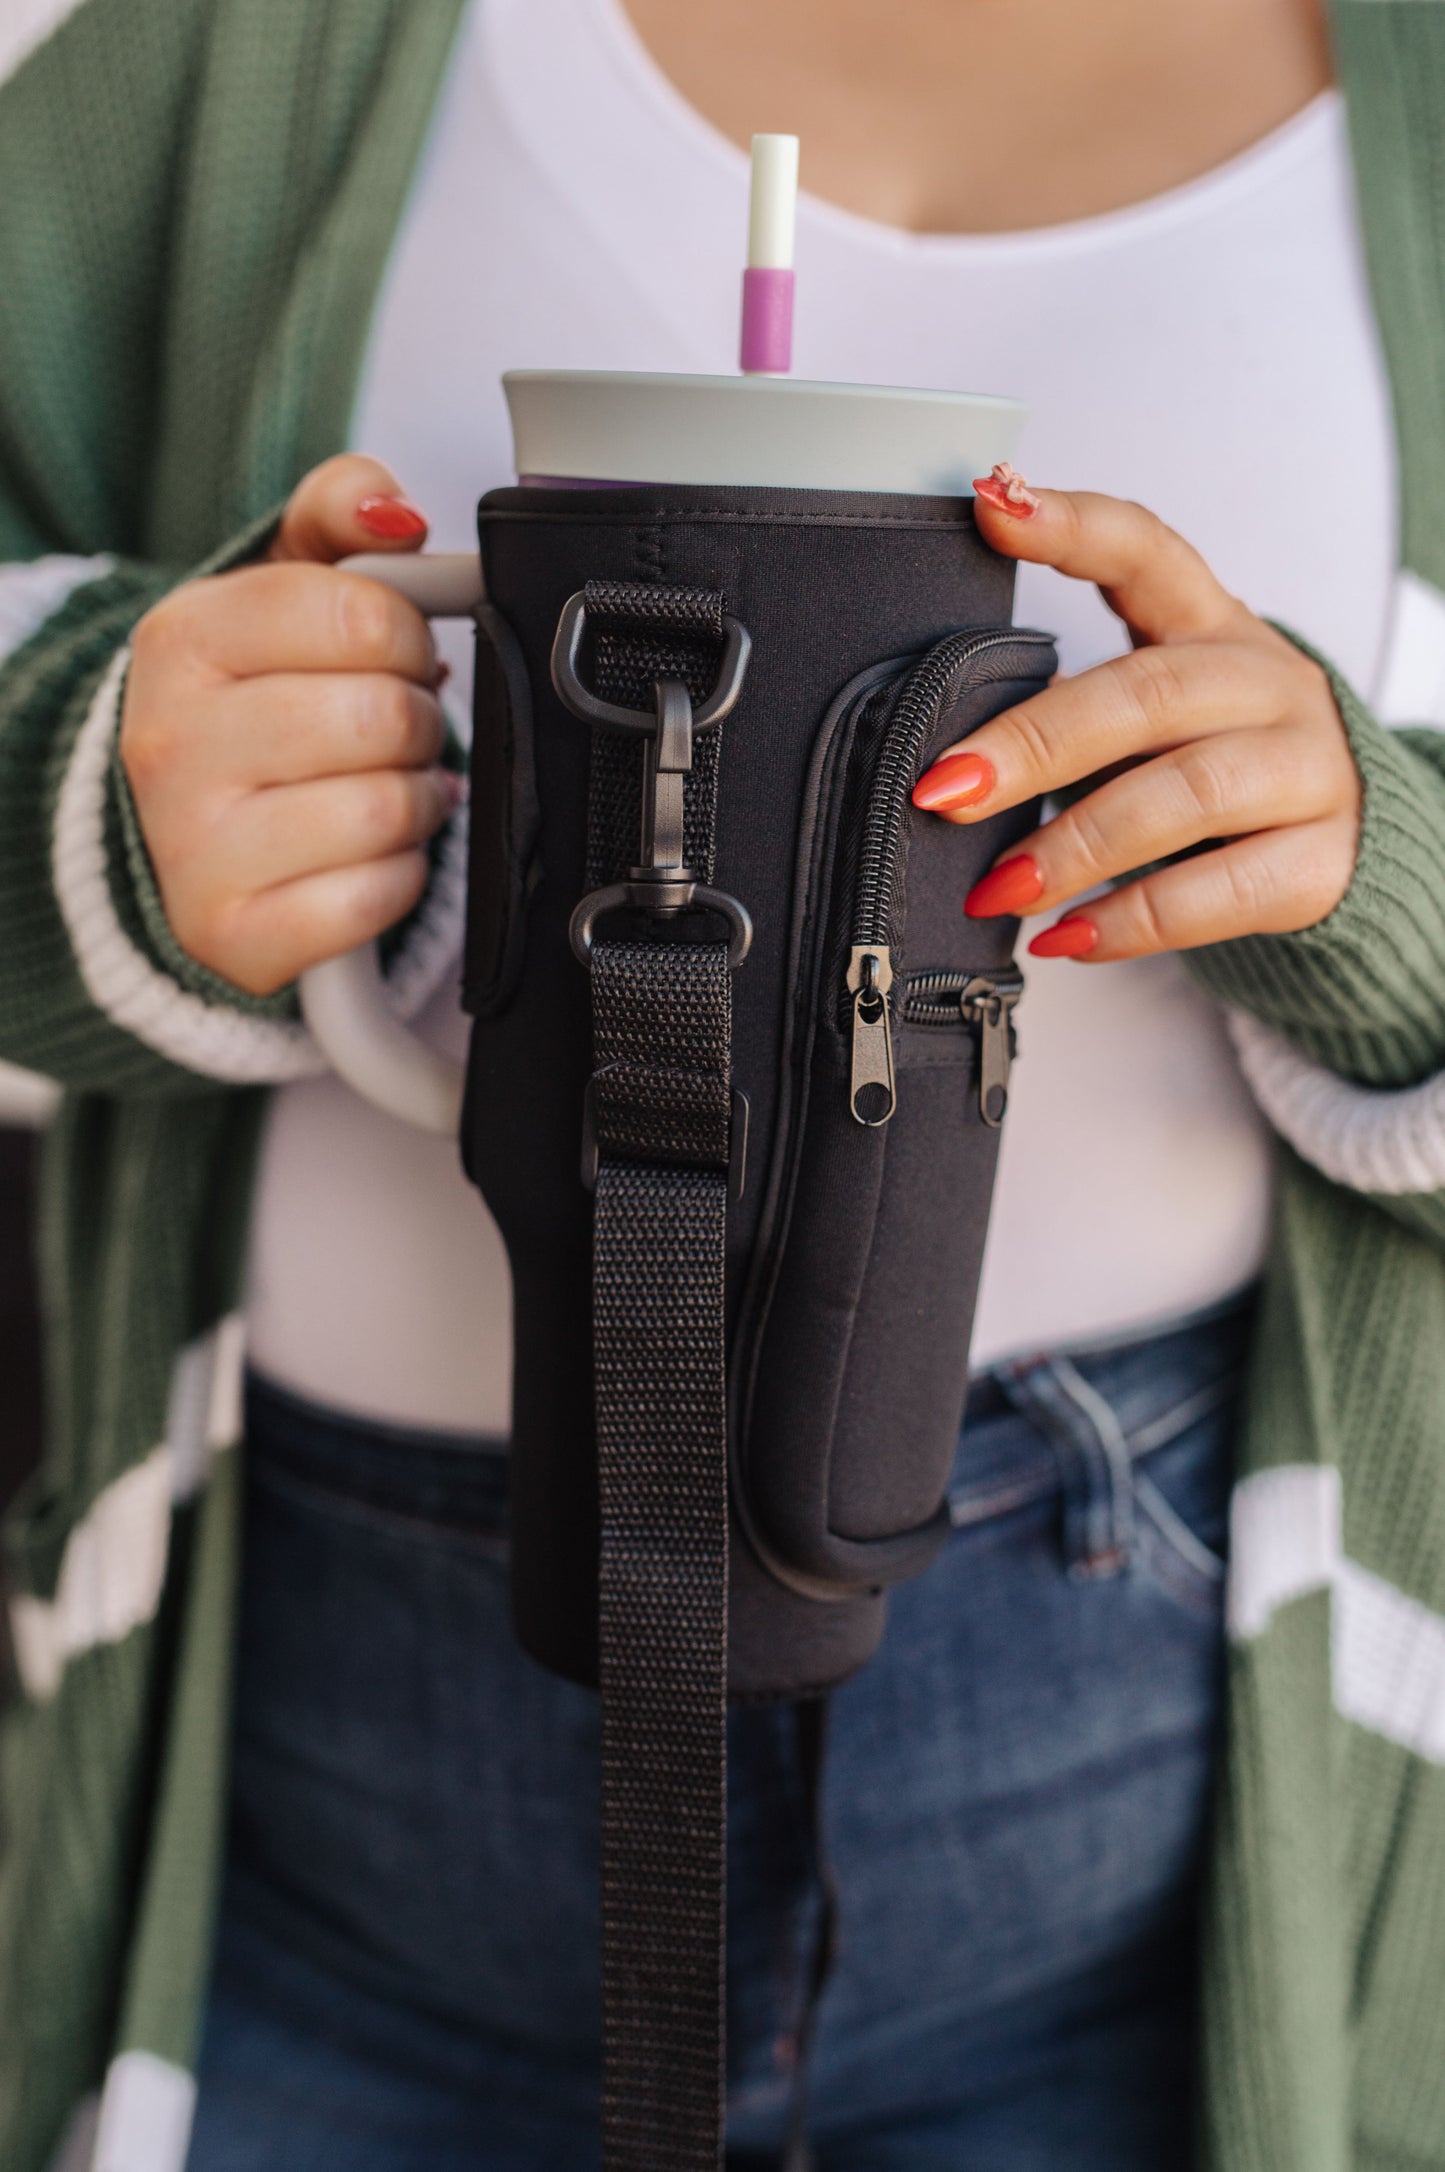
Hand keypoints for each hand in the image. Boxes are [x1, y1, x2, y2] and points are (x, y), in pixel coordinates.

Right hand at [120, 454, 458, 996]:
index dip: (407, 634)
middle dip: (417, 723)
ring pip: (385, 811)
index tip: (395, 652)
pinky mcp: (236, 934)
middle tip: (394, 729)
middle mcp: (169, 743)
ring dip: (418, 802)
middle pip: (381, 718)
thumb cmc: (250, 703)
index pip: (356, 614)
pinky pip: (377, 897)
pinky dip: (399, 877)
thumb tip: (391, 507)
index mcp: (182, 640)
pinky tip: (369, 857)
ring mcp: (195, 848)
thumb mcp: (280, 588)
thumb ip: (339, 516)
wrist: (183, 831)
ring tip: (386, 789)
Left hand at [912, 469, 1362, 960]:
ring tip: (999, 889)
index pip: (1146, 550)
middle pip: (1149, 695)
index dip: (1071, 526)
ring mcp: (1304, 771)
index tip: (992, 503)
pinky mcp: (1318, 862)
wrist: (1350, 845)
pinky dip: (1132, 920)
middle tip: (944, 792)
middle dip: (1036, 744)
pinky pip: (1219, 891)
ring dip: (1076, 845)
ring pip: (1186, 794)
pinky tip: (1065, 938)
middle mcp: (1268, 683)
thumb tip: (940, 763)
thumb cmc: (1215, 766)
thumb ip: (1075, 710)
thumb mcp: (1157, 716)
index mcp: (1212, 625)